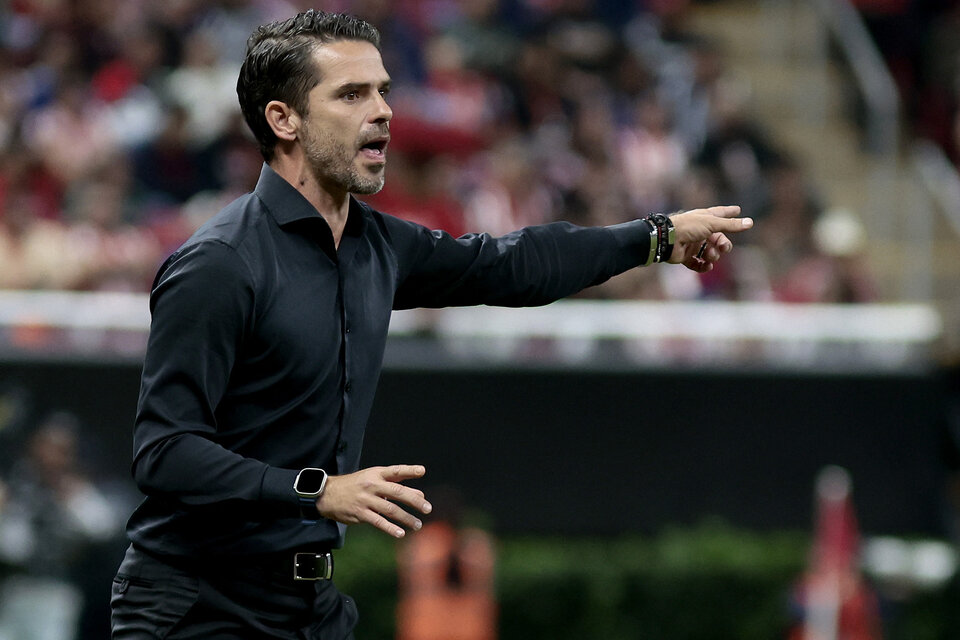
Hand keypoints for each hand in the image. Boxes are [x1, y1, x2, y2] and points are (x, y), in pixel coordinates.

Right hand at [316, 464, 431, 537]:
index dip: (409, 470)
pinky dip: (390, 528)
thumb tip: (420, 494)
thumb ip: (396, 485)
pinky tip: (400, 533)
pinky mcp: (360, 514)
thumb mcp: (373, 479)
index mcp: (376, 474)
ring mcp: (365, 500)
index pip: (395, 471)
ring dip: (406, 518)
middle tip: (427, 508)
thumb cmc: (357, 485)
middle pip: (396, 491)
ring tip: (417, 525)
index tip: (422, 471)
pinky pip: (378, 522)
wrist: (328, 494)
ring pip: (390, 509)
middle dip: (414, 500)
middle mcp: (372, 485)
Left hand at [667, 205, 752, 271]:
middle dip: (723, 245)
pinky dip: (703, 266)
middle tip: (723, 248)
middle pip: (718, 239)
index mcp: (704, 218)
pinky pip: (698, 264)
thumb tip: (750, 222)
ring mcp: (692, 244)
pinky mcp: (686, 256)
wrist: (667, 239)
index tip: (737, 210)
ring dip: (713, 256)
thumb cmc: (689, 226)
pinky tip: (706, 266)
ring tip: (709, 255)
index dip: (729, 212)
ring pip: (710, 252)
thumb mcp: (712, 223)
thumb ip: (731, 224)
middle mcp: (699, 230)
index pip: (720, 214)